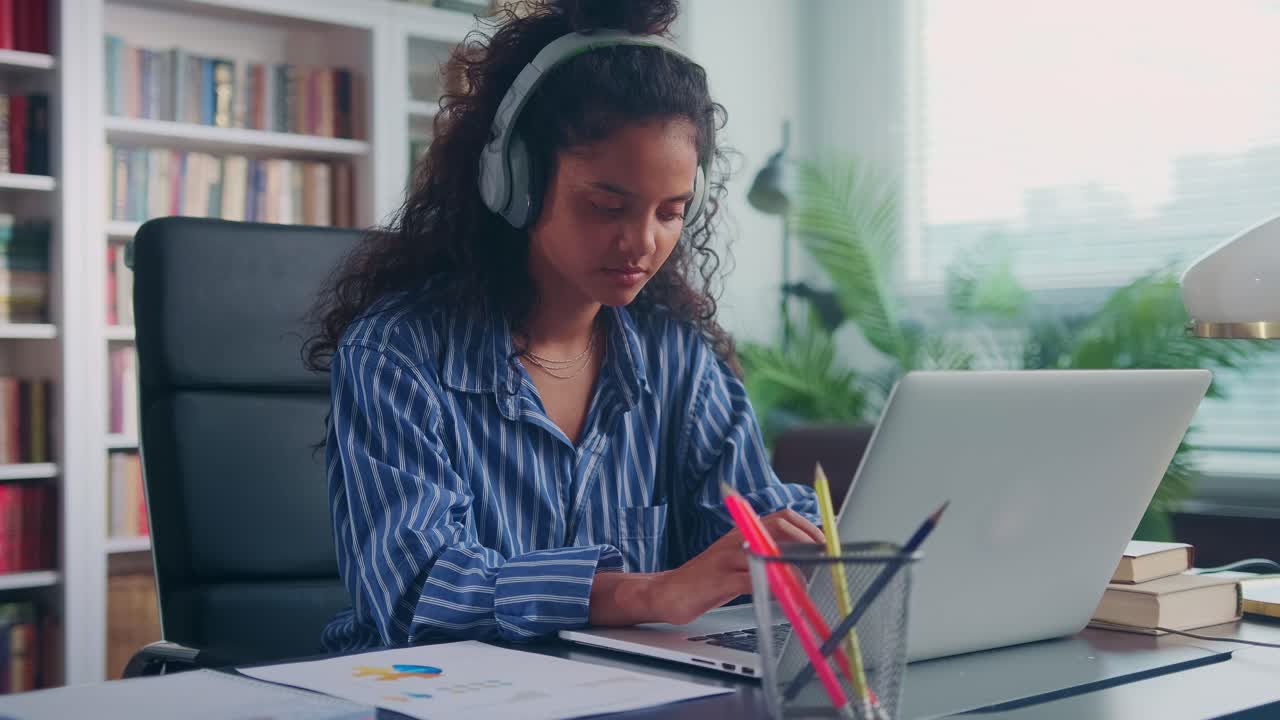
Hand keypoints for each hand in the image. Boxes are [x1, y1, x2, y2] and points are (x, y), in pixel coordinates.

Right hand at [652, 509, 823, 624]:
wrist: (668, 591)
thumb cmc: (707, 579)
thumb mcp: (738, 560)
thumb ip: (764, 555)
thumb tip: (802, 559)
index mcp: (742, 531)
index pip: (781, 517)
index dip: (807, 527)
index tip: (825, 543)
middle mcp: (735, 538)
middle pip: (778, 526)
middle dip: (806, 541)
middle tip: (821, 561)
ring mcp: (726, 558)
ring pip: (766, 552)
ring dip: (792, 567)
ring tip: (804, 583)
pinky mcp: (718, 580)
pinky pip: (750, 579)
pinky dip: (770, 587)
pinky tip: (780, 596)